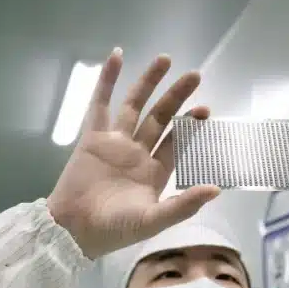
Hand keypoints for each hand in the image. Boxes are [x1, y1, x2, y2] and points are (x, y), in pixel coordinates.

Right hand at [47, 49, 219, 259]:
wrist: (72, 231)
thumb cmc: (113, 230)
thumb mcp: (153, 221)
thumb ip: (183, 204)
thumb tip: (216, 189)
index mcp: (154, 173)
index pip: (177, 143)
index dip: (191, 126)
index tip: (204, 109)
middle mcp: (137, 154)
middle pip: (160, 118)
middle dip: (176, 97)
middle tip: (194, 75)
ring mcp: (114, 143)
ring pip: (135, 106)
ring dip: (149, 83)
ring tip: (165, 59)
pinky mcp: (92, 138)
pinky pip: (100, 103)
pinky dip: (108, 80)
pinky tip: (117, 56)